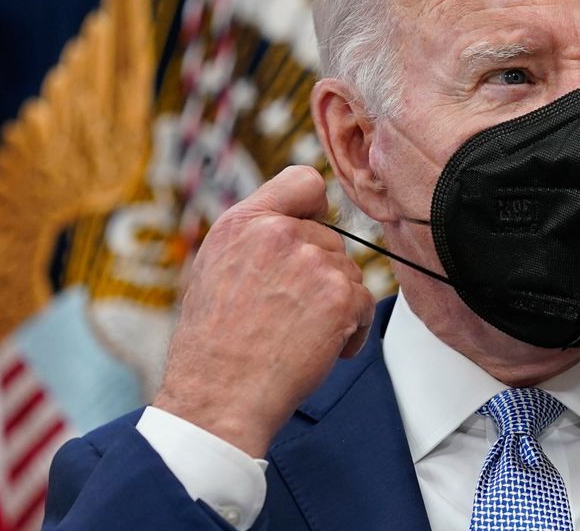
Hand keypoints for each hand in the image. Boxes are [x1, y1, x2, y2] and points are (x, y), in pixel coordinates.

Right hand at [153, 166, 373, 456]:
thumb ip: (257, 238)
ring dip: (336, 304)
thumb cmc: (214, 346)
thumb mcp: (216, 270)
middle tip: (289, 313)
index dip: (314, 207)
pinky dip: (351, 331)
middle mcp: (278, 233)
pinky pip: (364, 303)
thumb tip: (298, 224)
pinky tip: (320, 350)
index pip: (304, 181)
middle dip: (321, 275)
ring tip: (297, 335)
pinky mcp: (339, 295)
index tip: (311, 231)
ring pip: (349, 272)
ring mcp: (312, 261)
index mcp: (243, 222)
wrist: (218, 398)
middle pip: (331, 239)